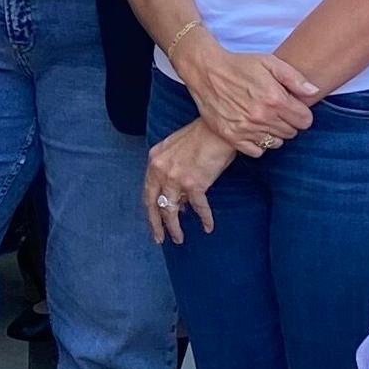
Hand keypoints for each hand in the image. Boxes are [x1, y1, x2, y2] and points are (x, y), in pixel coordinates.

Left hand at [142, 116, 238, 241]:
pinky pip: (198, 207)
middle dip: (156, 224)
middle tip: (159, 239)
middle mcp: (160, 170)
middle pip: (152, 204)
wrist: (221, 128)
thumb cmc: (204, 135)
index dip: (150, 208)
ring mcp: (175, 179)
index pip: (147, 190)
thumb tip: (177, 199)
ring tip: (179, 240)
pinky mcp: (194, 184)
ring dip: (174, 228)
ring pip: (170, 210)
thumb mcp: (178, 150)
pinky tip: (208, 227)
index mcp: (154, 160)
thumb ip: (172, 172)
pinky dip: (205, 218)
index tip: (154, 221)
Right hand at [172, 27, 318, 153]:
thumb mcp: (270, 62)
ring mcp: (246, 129)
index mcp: (275, 99)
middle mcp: (262, 117)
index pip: (305, 120)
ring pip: (275, 143)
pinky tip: (254, 129)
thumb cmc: (240, 65)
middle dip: (289, 123)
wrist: (206, 71)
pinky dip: (258, 143)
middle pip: (291, 133)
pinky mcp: (232, 137)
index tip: (294, 107)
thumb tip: (314, 92)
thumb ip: (295, 78)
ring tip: (266, 119)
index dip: (302, 114)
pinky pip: (256, 151)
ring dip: (275, 133)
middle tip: (278, 111)